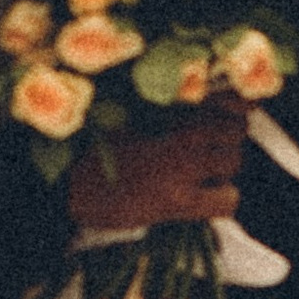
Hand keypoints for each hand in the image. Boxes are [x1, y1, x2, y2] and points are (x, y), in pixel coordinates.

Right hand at [68, 103, 246, 234]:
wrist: (62, 186)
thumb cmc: (91, 147)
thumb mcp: (129, 112)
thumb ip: (169, 105)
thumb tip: (222, 102)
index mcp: (165, 102)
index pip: (226, 96)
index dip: (235, 103)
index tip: (233, 110)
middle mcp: (177, 131)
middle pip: (236, 128)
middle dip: (228, 136)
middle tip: (210, 144)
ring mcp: (180, 167)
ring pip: (234, 161)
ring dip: (223, 165)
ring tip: (201, 170)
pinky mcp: (178, 202)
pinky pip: (227, 199)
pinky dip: (221, 197)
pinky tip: (202, 195)